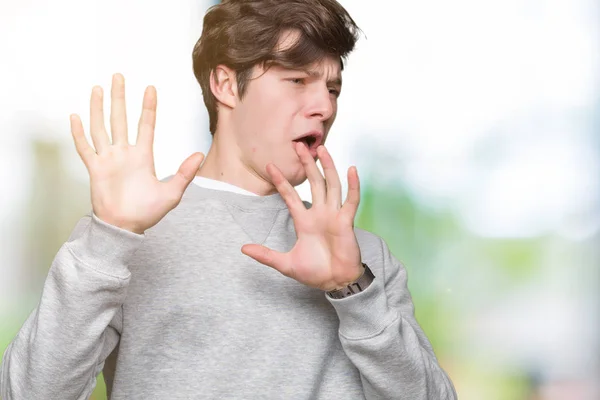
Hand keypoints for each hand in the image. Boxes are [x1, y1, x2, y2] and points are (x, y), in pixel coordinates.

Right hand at [70, 73, 204, 233]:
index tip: (150, 88)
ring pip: (101, 127)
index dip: (148, 107)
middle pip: (121, 119)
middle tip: (119, 76)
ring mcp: (109, 159)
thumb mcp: (172, 193)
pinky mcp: (95, 169)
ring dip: (99, 108)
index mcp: (143, 156)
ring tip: (98, 89)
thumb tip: (200, 155)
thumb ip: (185, 173)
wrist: (125, 227)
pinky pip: (85, 148)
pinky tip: (75, 116)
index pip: (146, 125)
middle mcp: (125, 153)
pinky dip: (79, 133)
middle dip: (120, 98)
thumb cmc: (147, 212)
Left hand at [241, 142, 362, 290]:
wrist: (335, 282)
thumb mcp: (285, 263)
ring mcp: (333, 215)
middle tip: (298, 146)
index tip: (270, 166)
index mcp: (304, 221)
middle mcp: (319, 213)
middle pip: (313, 182)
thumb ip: (265, 255)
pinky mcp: (346, 221)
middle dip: (306, 165)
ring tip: (321, 150)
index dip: (281, 181)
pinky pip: (351, 200)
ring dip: (327, 167)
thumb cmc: (314, 273)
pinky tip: (351, 169)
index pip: (290, 196)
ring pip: (331, 185)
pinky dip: (353, 185)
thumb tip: (243, 248)